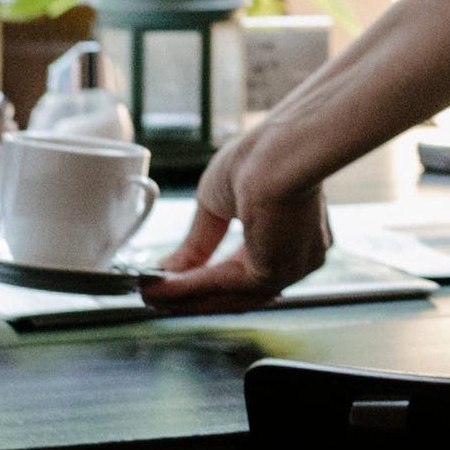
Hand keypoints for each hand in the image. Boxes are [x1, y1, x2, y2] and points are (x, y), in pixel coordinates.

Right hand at [143, 125, 330, 312]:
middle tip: (157, 297)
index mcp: (294, 231)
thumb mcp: (216, 203)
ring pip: (228, 292)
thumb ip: (198, 242)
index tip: (173, 282)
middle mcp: (298, 254)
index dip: (208, 278)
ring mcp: (290, 267)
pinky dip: (189, 287)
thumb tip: (168, 272)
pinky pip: (223, 286)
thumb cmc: (260, 157)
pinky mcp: (274, 273)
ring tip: (150, 296)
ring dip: (185, 297)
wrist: (278, 153)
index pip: (248, 267)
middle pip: (239, 289)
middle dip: (193, 295)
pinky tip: (162, 288)